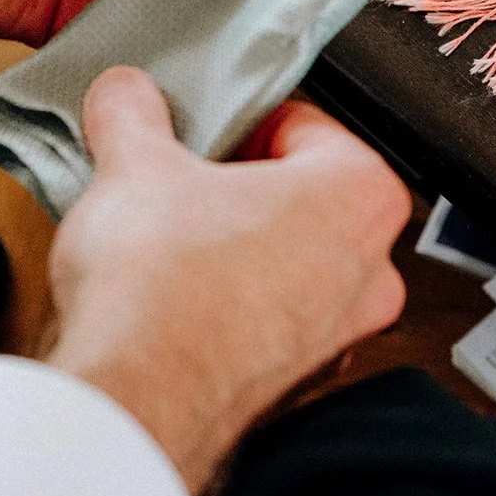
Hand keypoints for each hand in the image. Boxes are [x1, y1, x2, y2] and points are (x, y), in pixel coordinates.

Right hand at [44, 67, 410, 494]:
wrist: (134, 401)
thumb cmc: (162, 288)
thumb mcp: (134, 165)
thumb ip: (133, 112)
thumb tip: (126, 94)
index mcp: (360, 195)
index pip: (306, 124)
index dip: (240, 118)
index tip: (203, 126)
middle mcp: (370, 271)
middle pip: (304, 197)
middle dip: (240, 186)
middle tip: (179, 180)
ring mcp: (339, 337)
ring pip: (289, 263)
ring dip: (236, 248)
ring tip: (167, 239)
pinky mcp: (296, 385)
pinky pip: (267, 322)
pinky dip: (229, 307)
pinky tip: (172, 300)